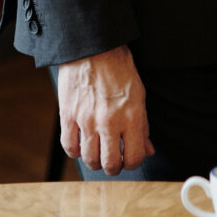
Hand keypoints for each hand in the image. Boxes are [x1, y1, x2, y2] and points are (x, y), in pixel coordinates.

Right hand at [56, 44, 151, 174]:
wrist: (92, 48)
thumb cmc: (119, 68)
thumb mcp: (139, 94)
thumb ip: (143, 125)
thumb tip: (148, 149)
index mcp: (132, 115)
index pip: (135, 156)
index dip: (133, 164)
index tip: (130, 159)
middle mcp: (110, 121)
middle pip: (110, 164)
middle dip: (114, 168)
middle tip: (114, 162)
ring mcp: (87, 119)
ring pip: (89, 159)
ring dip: (95, 162)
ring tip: (98, 154)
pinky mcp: (68, 115)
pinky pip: (69, 146)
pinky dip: (76, 151)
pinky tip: (82, 145)